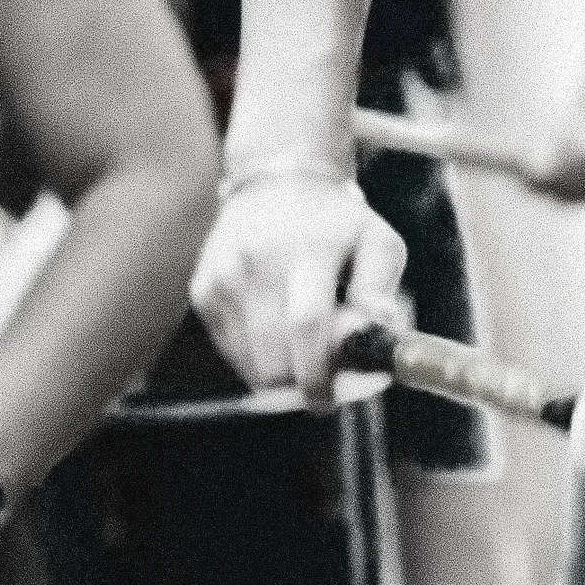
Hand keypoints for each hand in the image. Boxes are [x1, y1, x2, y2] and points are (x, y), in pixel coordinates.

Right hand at [190, 173, 406, 401]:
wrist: (277, 184)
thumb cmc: (337, 223)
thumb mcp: (377, 242)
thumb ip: (380, 291)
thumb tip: (378, 335)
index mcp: (305, 249)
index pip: (308, 324)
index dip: (321, 371)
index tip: (332, 399)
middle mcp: (255, 264)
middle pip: (275, 357)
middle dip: (303, 383)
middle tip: (328, 380)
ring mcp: (223, 279)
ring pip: (251, 365)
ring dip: (283, 376)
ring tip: (307, 350)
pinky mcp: (204, 292)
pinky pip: (233, 352)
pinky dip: (260, 359)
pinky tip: (280, 332)